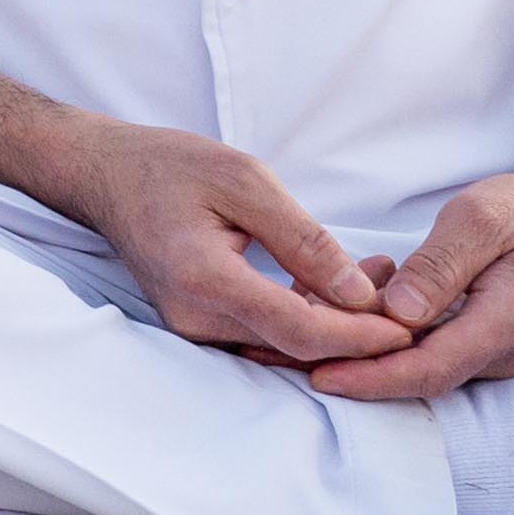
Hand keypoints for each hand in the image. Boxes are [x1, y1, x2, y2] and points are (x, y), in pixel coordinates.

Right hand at [55, 122, 412, 369]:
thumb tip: (361, 294)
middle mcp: (195, 318)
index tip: (409, 326)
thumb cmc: (169, 165)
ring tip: (380, 276)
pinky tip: (339, 285)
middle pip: (298, 348)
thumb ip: (304, 239)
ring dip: (339, 324)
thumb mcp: (244, 180)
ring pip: (286, 346)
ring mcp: (194, 327)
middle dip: (360, 330)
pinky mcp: (200, 324)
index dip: (360, 336)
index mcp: (204, 279)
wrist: (104, 174)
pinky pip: (267, 335)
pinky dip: (310, 317)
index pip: (299, 332)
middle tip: (404, 291)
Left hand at [308, 169, 513, 402]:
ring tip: (296, 311)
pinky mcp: (476, 341)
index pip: (430, 368)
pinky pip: (422, 347)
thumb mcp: (482, 220)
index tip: (316, 373)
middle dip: (347, 363)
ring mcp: (489, 352)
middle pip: (414, 374)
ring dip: (357, 342)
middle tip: (275, 342)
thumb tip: (397, 314)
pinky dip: (379, 328)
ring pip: (414, 361)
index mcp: (506, 325)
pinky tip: (346, 296)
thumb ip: (440, 267)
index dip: (371, 377)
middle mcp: (499, 352)